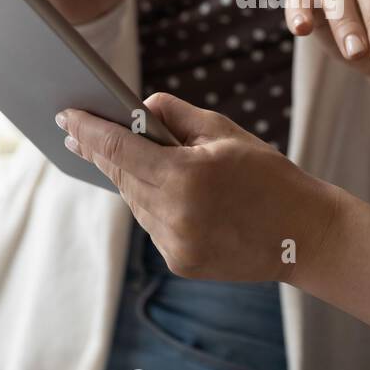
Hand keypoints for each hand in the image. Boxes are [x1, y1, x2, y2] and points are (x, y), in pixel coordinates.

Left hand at [56, 94, 340, 283]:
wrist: (304, 235)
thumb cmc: (269, 176)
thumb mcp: (225, 132)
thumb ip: (176, 115)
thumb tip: (138, 107)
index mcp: (184, 175)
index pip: (118, 147)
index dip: (87, 130)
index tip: (64, 116)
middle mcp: (173, 214)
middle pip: (121, 175)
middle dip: (101, 152)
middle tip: (78, 131)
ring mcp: (175, 243)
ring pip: (135, 202)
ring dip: (131, 179)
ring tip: (130, 157)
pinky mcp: (180, 262)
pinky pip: (153, 225)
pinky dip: (155, 205)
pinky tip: (168, 192)